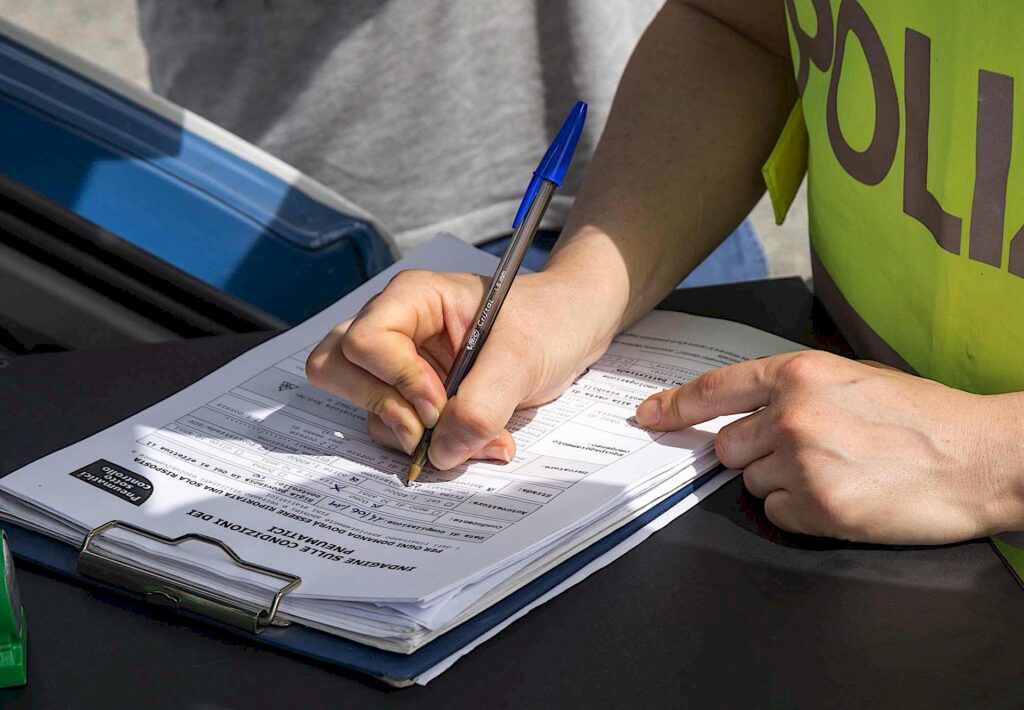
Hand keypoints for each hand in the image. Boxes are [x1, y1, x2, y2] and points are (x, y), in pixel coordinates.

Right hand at [306, 269, 615, 469]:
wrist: (572, 328)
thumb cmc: (548, 321)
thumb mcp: (522, 359)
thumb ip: (481, 407)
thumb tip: (439, 453)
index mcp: (414, 297)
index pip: (364, 340)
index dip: (396, 380)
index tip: (438, 404)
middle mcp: (394, 326)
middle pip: (338, 367)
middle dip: (382, 408)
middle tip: (429, 427)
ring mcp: (398, 362)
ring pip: (361, 404)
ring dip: (407, 434)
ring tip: (468, 439)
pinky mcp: (411, 393)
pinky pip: (392, 426)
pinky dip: (424, 444)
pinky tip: (470, 441)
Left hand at [635, 351, 1023, 543]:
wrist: (982, 458)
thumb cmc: (924, 417)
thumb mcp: (852, 379)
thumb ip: (792, 389)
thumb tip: (747, 408)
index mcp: (799, 374)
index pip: (714, 389)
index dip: (673, 406)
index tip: (648, 417)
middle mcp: (792, 415)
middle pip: (728, 446)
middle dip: (754, 453)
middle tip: (807, 451)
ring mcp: (802, 462)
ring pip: (753, 482)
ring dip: (783, 482)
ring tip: (839, 471)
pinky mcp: (818, 507)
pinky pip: (778, 514)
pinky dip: (802, 511)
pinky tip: (843, 495)